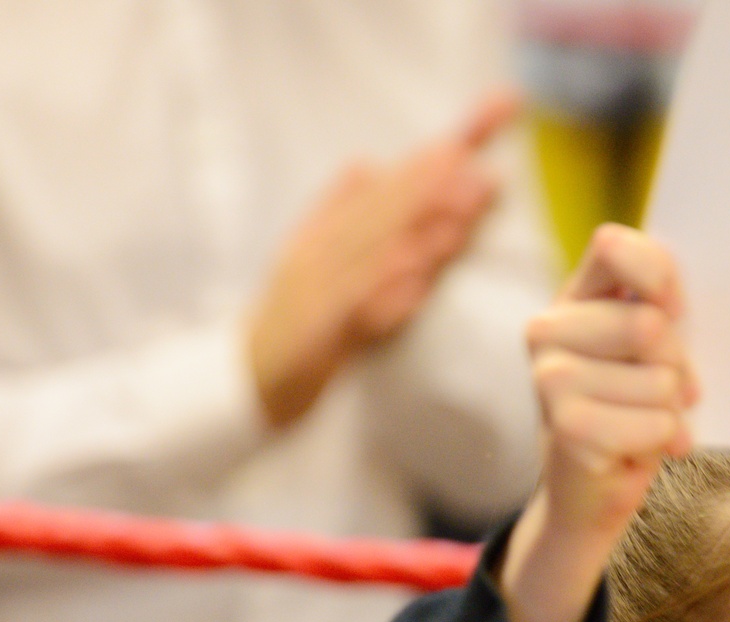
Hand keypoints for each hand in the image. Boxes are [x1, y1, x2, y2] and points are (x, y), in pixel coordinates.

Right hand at [246, 93, 519, 427]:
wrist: (250, 378)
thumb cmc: (295, 319)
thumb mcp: (312, 258)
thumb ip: (340, 211)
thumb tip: (366, 163)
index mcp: (331, 233)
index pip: (390, 191)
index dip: (432, 162)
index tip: (475, 135)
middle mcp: (324, 253)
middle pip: (385, 216)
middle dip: (433, 192)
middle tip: (479, 175)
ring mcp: (319, 292)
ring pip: (376, 260)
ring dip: (421, 239)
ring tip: (464, 220)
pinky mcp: (317, 337)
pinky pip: (357, 316)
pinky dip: (388, 298)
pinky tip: (420, 285)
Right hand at [497, 225, 698, 621]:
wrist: (594, 492)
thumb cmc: (633, 412)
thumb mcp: (653, 352)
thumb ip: (661, 311)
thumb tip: (670, 307)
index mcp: (573, 296)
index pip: (614, 247)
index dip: (660, 277)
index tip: (675, 311)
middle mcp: (547, 328)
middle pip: (651, 326)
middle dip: (676, 368)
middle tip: (664, 394)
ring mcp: (547, 376)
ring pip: (659, 379)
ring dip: (670, 411)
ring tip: (648, 424)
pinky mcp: (564, 425)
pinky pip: (653, 423)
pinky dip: (663, 440)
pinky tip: (639, 450)